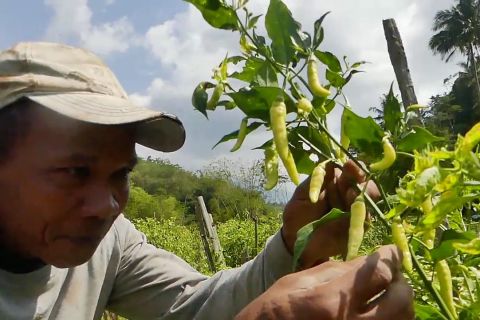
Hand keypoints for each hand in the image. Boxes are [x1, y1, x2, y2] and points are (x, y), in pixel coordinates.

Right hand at [235, 245, 413, 319]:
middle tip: (390, 272)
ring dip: (399, 301)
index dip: (391, 258)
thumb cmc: (273, 310)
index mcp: (331, 300)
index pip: (380, 273)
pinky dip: (390, 317)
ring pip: (402, 319)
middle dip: (400, 281)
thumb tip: (363, 262)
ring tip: (385, 291)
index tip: (391, 251)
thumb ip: (334, 271)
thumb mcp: (296, 283)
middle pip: (401, 300)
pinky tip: (376, 309)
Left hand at [282, 160, 379, 267]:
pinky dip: (360, 212)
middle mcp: (349, 196)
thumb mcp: (302, 194)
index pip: (351, 171)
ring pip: (367, 199)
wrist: (294, 240)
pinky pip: (364, 219)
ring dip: (360, 194)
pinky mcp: (356, 229)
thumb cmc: (297, 214)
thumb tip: (332, 163)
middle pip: (364, 183)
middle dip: (359, 179)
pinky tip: (352, 208)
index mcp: (336, 184)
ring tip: (350, 192)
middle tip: (349, 180)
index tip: (349, 165)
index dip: (354, 167)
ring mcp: (354, 213)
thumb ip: (317, 180)